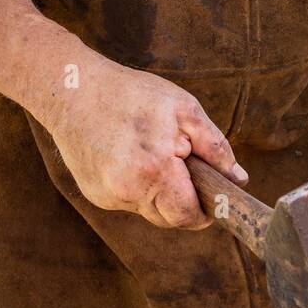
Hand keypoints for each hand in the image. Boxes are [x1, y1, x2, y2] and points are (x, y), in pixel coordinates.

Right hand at [40, 59, 246, 228]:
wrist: (70, 88)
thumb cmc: (131, 94)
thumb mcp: (183, 109)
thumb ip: (215, 148)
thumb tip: (238, 179)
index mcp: (154, 171)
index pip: (188, 216)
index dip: (205, 212)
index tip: (212, 199)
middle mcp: (128, 191)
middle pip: (170, 219)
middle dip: (184, 201)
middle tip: (184, 170)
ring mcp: (108, 196)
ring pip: (149, 211)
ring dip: (160, 193)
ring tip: (153, 156)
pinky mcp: (95, 195)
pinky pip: (129, 202)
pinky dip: (137, 187)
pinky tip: (129, 158)